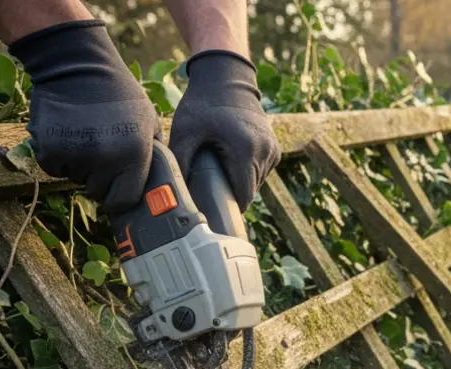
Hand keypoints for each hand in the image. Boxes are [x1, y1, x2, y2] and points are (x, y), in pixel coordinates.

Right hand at [9, 20, 160, 212]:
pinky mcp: (49, 149)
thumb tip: (159, 183)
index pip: (124, 201)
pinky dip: (57, 156)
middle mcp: (106, 160)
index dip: (119, 196)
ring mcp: (76, 155)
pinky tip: (65, 132)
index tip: (116, 188)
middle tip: (99, 151)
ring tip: (83, 135)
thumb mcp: (148, 119)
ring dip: (78, 165)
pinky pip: (54, 168)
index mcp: (134, 155)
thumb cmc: (118, 93)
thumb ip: (154, 153)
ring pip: (75, 178)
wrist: (78, 65)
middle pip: (98, 192)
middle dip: (98, 178)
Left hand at [168, 51, 280, 205]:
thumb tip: (175, 193)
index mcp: (246, 151)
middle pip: (249, 193)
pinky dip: (246, 172)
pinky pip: (261, 172)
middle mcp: (265, 152)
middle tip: (208, 185)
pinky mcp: (275, 148)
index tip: (210, 207)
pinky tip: (230, 160)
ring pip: (256, 184)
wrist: (226, 77)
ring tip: (219, 169)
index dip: (226, 207)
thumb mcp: (185, 132)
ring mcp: (273, 150)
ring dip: (239, 182)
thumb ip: (180, 163)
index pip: (242, 198)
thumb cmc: (203, 104)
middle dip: (230, 194)